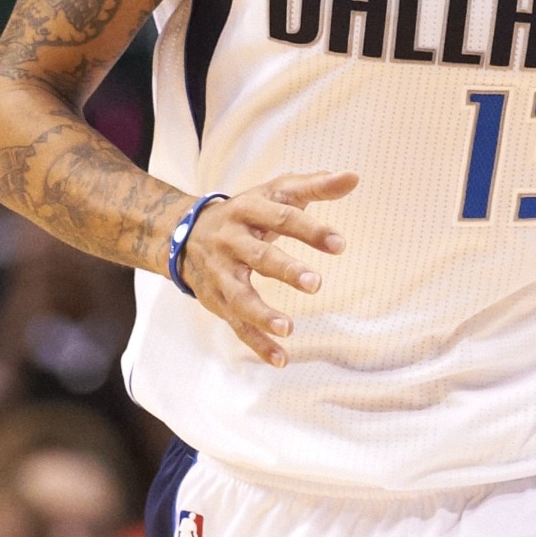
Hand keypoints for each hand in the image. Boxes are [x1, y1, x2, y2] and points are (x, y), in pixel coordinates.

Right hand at [177, 171, 356, 364]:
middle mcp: (231, 242)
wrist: (182, 233)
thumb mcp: (274, 192)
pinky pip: (237, 325)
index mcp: (248, 210)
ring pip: (240, 297)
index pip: (281, 217)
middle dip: (286, 271)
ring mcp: (221, 274)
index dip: (310, 230)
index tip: (340, 244)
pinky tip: (282, 359)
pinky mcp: (218, 301)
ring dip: (262, 314)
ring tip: (289, 328)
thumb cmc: (245, 212)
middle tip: (316, 283)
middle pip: (259, 256)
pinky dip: (258, 344)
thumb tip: (353, 177)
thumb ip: (314, 186)